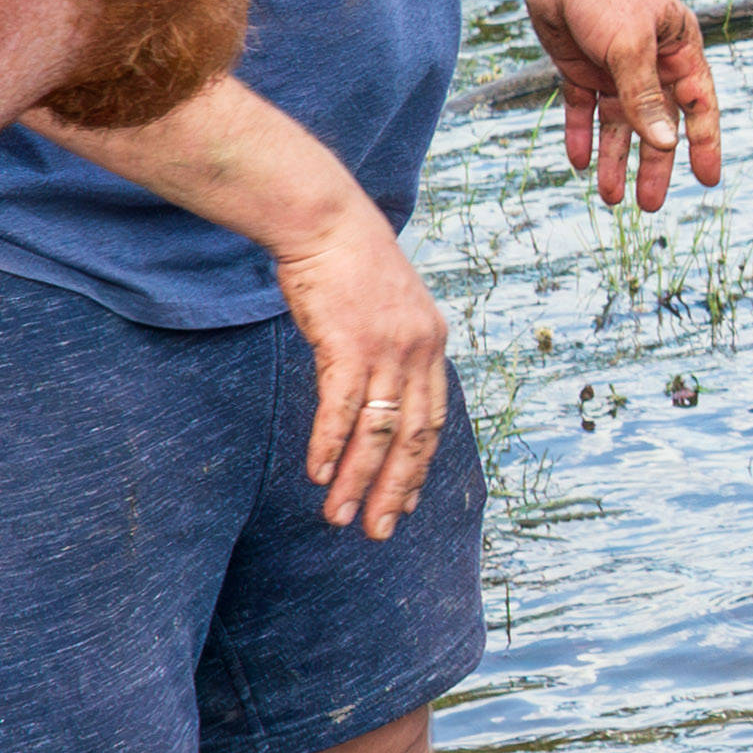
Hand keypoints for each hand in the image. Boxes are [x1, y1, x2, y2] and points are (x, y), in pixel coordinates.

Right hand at [262, 193, 455, 539]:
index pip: (433, 421)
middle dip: (394, 489)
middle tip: (379, 531)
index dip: (418, 467)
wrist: (327, 222)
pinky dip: (331, 444)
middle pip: (413, 436)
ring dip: (357, 479)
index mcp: (433, 346)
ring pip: (377, 431)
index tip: (404, 504)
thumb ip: (390, 354)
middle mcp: (419, 350)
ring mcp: (387, 347)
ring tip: (340, 517)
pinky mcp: (349, 342)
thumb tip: (379, 392)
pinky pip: (341, 406)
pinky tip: (319, 474)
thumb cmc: (349, 267)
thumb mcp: (387, 312)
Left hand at [522, 0, 714, 210]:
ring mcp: (616, 67)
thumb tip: (665, 145)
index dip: (705, 142)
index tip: (707, 179)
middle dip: (653, 164)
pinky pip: (585, 110)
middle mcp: (652, 63)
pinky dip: (582, 136)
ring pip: (621, 124)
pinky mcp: (582, 68)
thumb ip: (645, 98)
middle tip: (648, 204)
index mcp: (680, 50)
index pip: (699, 104)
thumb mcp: (631, 47)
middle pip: (658, 124)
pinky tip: (579, 162)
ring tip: (610, 197)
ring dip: (615, 158)